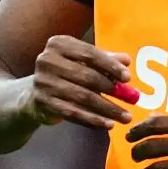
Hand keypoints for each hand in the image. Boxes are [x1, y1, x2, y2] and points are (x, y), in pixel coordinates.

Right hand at [23, 35, 140, 129]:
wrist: (35, 94)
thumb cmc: (67, 73)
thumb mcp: (84, 62)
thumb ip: (105, 59)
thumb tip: (127, 60)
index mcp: (59, 44)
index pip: (89, 53)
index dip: (111, 66)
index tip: (128, 78)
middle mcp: (47, 60)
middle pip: (87, 76)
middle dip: (113, 90)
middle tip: (132, 100)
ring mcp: (42, 82)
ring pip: (82, 97)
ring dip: (107, 108)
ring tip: (125, 117)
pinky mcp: (42, 102)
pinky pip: (73, 113)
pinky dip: (93, 119)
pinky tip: (108, 124)